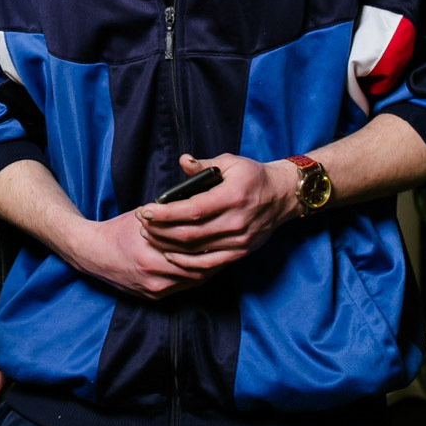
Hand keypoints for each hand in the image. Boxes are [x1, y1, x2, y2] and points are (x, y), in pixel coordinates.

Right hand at [64, 210, 215, 299]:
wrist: (93, 254)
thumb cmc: (118, 231)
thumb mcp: (142, 217)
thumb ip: (169, 216)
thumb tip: (196, 207)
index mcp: (150, 252)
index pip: (192, 249)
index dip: (211, 240)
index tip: (223, 231)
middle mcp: (154, 274)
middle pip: (196, 267)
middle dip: (214, 255)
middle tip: (229, 243)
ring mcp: (155, 289)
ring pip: (193, 280)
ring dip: (208, 268)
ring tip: (220, 254)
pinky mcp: (154, 297)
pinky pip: (183, 288)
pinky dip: (195, 276)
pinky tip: (203, 266)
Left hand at [140, 154, 298, 273]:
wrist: (283, 196)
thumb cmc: (254, 176)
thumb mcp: (231, 162)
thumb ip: (204, 164)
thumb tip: (183, 161)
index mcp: (232, 197)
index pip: (192, 210)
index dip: (165, 213)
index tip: (145, 211)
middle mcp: (236, 221)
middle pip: (189, 234)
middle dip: (160, 230)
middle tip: (142, 223)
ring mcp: (238, 240)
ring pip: (195, 250)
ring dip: (168, 245)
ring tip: (149, 236)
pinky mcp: (240, 252)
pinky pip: (209, 264)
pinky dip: (186, 262)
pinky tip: (170, 255)